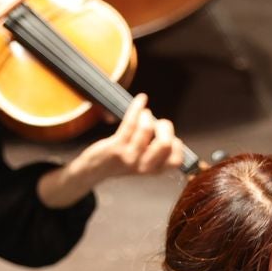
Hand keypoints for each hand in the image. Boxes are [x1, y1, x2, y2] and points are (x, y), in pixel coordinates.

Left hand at [37, 95, 183, 206]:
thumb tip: (165, 127)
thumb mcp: (144, 161)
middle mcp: (143, 167)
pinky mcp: (116, 147)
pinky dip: (137, 107)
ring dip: (147, 116)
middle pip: (165, 143)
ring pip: (147, 129)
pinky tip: (141, 99)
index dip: (176, 143)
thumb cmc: (122, 160)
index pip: (176, 160)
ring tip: (143, 114)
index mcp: (154, 171)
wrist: (95, 170)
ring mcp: (129, 157)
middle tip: (157, 122)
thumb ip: (157, 151)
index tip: (168, 136)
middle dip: (165, 126)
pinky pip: (130, 122)